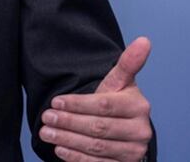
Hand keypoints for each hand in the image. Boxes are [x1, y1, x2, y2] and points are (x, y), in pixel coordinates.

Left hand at [39, 37, 152, 161]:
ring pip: (96, 147)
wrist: (126, 132)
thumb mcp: (120, 82)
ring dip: (68, 140)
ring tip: (47, 132)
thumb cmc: (118, 103)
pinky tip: (60, 149)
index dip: (78, 104)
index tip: (56, 102)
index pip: (104, 105)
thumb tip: (144, 40)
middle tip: (46, 118)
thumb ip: (128, 63)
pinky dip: (76, 158)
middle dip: (69, 122)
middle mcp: (141, 131)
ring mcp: (133, 152)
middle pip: (99, 127)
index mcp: (139, 106)